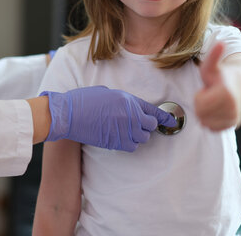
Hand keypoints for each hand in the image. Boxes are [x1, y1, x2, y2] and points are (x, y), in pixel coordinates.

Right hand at [40, 86, 175, 151]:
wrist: (68, 114)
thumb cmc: (83, 100)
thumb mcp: (107, 93)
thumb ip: (122, 101)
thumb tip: (130, 109)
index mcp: (127, 100)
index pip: (153, 111)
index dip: (165, 117)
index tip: (171, 122)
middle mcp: (129, 115)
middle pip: (150, 126)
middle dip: (145, 126)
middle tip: (135, 125)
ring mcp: (123, 130)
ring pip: (142, 138)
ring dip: (136, 136)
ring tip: (123, 131)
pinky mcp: (115, 142)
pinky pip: (131, 146)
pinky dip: (128, 144)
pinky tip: (118, 138)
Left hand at [195, 42, 239, 130]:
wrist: (238, 85)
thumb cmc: (220, 75)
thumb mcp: (212, 65)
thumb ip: (213, 56)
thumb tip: (220, 43)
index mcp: (226, 94)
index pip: (200, 104)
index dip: (199, 96)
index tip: (206, 89)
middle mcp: (232, 108)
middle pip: (201, 115)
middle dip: (201, 105)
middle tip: (209, 96)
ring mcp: (233, 118)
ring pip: (206, 123)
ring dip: (205, 113)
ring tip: (213, 102)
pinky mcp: (232, 125)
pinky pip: (212, 128)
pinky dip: (210, 121)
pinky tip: (215, 110)